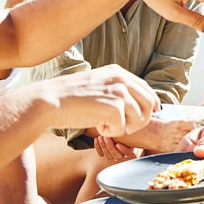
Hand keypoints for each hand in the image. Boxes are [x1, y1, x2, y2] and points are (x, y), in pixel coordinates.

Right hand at [31, 64, 158, 137]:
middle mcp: (121, 79)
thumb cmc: (70, 97)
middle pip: (150, 103)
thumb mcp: (97, 84)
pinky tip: (98, 126)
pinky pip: (123, 128)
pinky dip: (111, 132)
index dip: (151, 103)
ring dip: (126, 127)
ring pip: (140, 118)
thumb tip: (136, 105)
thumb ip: (116, 90)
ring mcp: (119, 93)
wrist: (51, 101)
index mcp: (118, 72)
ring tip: (107, 125)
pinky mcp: (114, 108)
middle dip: (141, 119)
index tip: (148, 114)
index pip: (146, 88)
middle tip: (125, 127)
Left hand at [93, 135, 138, 161]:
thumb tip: (130, 126)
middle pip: (117, 155)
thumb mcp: (131, 132)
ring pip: (108, 156)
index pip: (128, 153)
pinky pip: (101, 154)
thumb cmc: (127, 132)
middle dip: (110, 146)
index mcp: (131, 150)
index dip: (123, 150)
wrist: (121, 133)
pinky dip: (98, 147)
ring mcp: (114, 156)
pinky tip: (96, 138)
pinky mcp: (106, 154)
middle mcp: (123, 155)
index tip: (118, 144)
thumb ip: (130, 131)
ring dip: (103, 146)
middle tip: (106, 137)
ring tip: (100, 137)